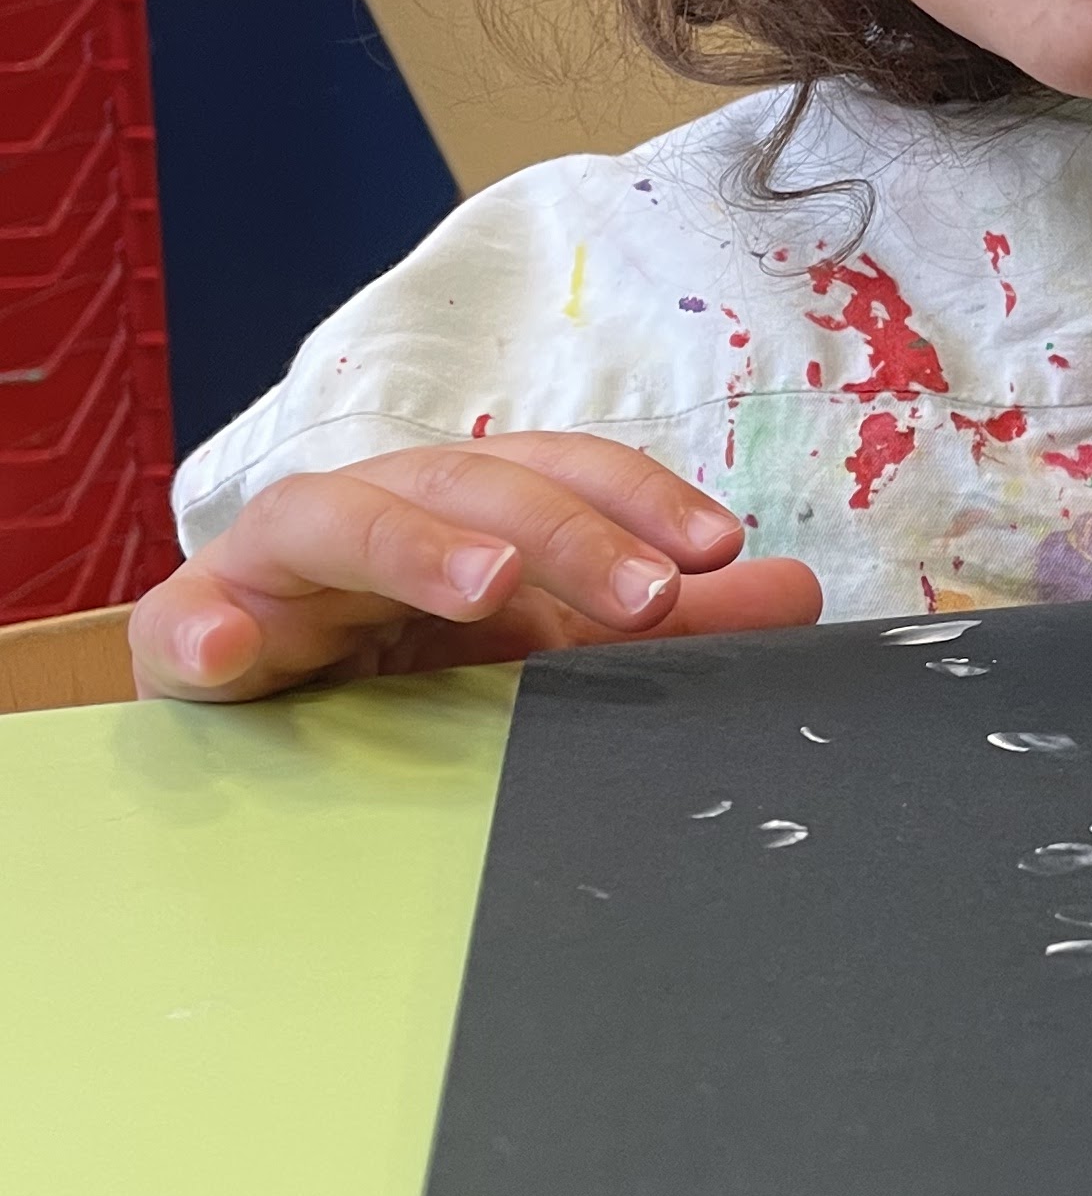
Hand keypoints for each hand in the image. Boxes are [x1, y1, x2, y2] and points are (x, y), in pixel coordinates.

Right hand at [130, 434, 823, 703]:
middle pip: (463, 482)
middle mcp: (371, 517)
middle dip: (562, 530)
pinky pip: (191, 627)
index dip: (634, 498)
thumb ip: (659, 624)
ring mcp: (272, 572)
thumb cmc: (408, 670)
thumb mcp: (543, 647)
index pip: (554, 470)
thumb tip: (795, 592)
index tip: (717, 549)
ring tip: (484, 588)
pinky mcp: (193, 636)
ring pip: (333, 517)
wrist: (255, 725)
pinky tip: (235, 655)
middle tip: (646, 595)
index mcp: (459, 514)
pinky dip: (208, 636)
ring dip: (414, 546)